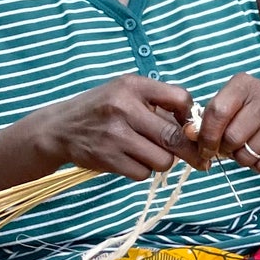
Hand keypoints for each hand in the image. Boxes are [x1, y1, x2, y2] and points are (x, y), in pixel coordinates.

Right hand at [37, 74, 201, 179]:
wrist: (59, 128)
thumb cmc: (103, 110)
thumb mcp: (126, 93)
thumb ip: (159, 104)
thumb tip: (198, 127)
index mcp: (133, 86)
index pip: (181, 98)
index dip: (191, 116)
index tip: (191, 126)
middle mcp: (124, 107)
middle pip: (175, 136)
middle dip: (190, 151)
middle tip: (200, 159)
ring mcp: (115, 134)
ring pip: (163, 160)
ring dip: (162, 161)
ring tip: (148, 152)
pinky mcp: (108, 158)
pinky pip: (144, 173)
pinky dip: (143, 170)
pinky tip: (130, 160)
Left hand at [193, 74, 259, 172]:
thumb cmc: (247, 110)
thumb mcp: (227, 104)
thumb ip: (205, 119)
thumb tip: (189, 134)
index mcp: (243, 84)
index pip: (218, 112)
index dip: (206, 136)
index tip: (204, 148)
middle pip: (233, 137)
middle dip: (225, 149)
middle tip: (228, 147)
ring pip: (248, 155)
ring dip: (241, 158)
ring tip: (245, 148)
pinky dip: (258, 165)